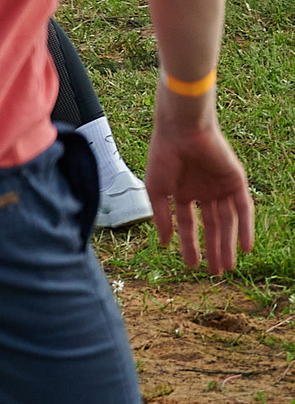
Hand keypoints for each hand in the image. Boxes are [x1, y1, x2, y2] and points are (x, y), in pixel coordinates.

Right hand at [146, 93, 254, 276]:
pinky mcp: (236, 182)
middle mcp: (205, 192)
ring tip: (227, 266)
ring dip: (228, 244)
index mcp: (184, 193)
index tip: (191, 265)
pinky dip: (246, 228)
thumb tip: (162, 243)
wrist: (181, 131)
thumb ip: (161, 216)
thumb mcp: (157, 190)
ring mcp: (221, 188)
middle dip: (213, 249)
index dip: (189, 245)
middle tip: (215, 272)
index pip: (189, 225)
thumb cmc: (163, 156)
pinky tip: (245, 247)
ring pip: (228, 222)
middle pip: (212, 227)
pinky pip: (244, 209)